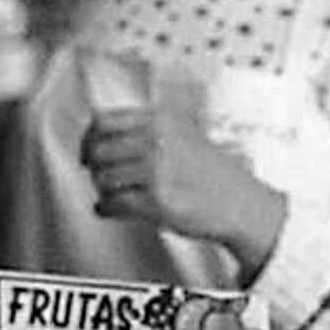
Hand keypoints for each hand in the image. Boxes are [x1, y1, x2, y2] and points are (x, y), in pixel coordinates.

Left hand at [80, 105, 285, 273]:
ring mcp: (157, 172)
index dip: (89, 137)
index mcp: (163, 122)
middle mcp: (158, 142)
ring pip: (103, 177)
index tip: (87, 147)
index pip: (105, 121)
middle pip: (99, 149)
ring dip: (101, 188)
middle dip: (93, 165)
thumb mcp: (186, 136)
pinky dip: (105, 208)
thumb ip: (150, 132)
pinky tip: (109, 208)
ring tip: (109, 193)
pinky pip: (113, 203)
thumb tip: (106, 136)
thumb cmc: (216, 175)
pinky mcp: (156, 201)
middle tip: (96, 173)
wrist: (242, 204)